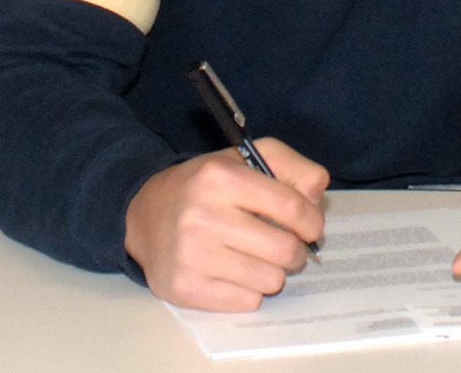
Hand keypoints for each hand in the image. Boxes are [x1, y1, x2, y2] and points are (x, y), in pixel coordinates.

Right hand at [125, 139, 329, 311]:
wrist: (144, 216)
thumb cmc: (204, 188)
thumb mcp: (243, 159)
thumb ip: (290, 166)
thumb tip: (316, 197)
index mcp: (220, 177)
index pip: (292, 206)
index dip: (312, 221)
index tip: (310, 226)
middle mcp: (202, 215)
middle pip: (285, 249)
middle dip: (296, 251)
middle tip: (285, 246)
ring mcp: (191, 255)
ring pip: (270, 280)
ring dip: (272, 272)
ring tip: (256, 257)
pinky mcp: (185, 288)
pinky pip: (247, 301)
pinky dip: (249, 290)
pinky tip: (233, 272)